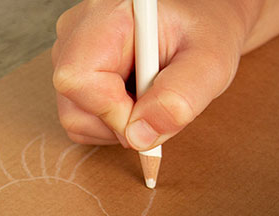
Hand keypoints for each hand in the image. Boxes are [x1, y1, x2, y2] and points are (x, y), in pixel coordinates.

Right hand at [51, 0, 252, 149]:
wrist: (198, 28)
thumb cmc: (204, 35)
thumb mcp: (209, 63)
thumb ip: (181, 98)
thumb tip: (140, 137)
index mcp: (108, 16)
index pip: (79, 78)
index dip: (112, 112)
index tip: (148, 116)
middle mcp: (78, 31)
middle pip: (73, 104)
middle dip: (118, 122)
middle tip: (156, 104)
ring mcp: (69, 52)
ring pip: (74, 117)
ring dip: (116, 125)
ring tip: (147, 97)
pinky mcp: (73, 71)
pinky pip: (79, 118)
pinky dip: (110, 122)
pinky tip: (134, 99)